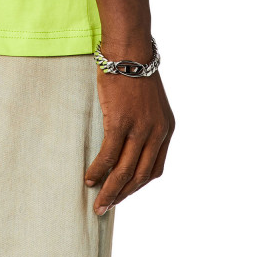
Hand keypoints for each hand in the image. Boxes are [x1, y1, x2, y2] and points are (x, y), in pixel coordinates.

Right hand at [85, 48, 174, 214]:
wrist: (129, 48)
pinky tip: (89, 178)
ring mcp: (140, 129)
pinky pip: (108, 156)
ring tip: (97, 202)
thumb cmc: (134, 69)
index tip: (123, 192)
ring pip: (124, 172)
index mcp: (167, 128)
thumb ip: (144, 122)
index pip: (154, 169)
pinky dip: (99, 171)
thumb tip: (128, 138)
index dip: (138, 184)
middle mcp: (157, 133)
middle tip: (106, 207)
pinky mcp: (121, 123)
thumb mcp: (149, 101)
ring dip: (110, 191)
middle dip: (122, 195)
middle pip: (139, 176)